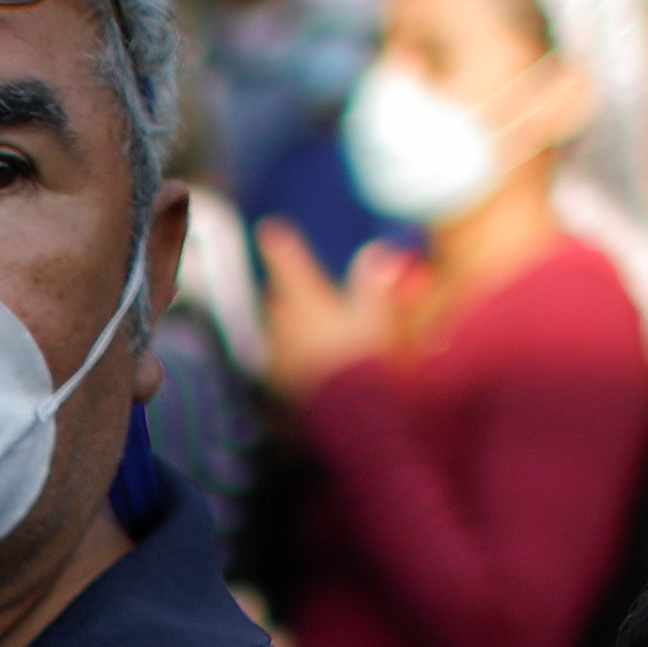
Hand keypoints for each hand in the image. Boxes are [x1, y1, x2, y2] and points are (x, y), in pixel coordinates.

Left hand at [252, 219, 402, 399]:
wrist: (346, 416)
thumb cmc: (362, 361)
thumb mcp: (376, 317)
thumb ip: (374, 283)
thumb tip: (377, 253)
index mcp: (306, 300)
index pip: (287, 262)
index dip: (279, 244)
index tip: (270, 230)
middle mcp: (284, 324)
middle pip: (279, 297)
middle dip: (288, 290)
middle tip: (303, 288)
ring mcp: (279, 355)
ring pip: (278, 329)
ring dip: (290, 324)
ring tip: (311, 327)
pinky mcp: (282, 384)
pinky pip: (282, 361)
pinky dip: (293, 354)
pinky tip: (310, 362)